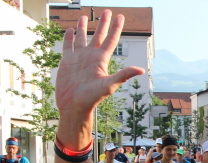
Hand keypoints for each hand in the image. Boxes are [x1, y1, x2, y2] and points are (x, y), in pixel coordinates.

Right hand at [55, 11, 143, 145]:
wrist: (74, 106)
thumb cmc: (92, 98)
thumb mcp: (109, 85)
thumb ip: (123, 75)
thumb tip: (141, 70)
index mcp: (101, 60)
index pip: (111, 40)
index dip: (116, 28)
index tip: (120, 16)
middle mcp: (91, 57)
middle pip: (99, 36)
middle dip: (103, 23)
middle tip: (107, 11)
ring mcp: (79, 58)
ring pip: (82, 38)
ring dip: (83, 27)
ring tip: (85, 16)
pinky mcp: (67, 62)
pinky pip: (68, 46)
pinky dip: (68, 37)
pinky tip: (70, 30)